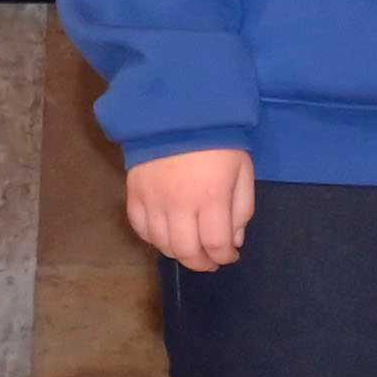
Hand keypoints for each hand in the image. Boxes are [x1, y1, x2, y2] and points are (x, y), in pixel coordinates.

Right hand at [124, 146, 253, 272]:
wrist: (179, 114)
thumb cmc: (219, 142)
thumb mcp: (243, 172)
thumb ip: (242, 209)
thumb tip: (234, 240)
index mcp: (211, 198)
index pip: (215, 244)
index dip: (224, 257)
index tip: (230, 256)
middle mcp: (179, 204)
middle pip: (185, 251)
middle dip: (201, 263)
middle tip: (211, 261)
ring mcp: (152, 200)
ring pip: (161, 244)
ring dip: (178, 253)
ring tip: (191, 249)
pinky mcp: (133, 193)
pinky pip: (139, 228)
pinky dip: (153, 238)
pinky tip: (166, 236)